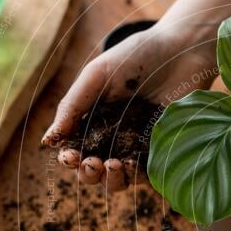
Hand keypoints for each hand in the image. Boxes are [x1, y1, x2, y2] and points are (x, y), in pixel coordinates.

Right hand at [42, 19, 216, 190]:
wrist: (182, 49)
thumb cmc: (137, 57)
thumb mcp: (97, 75)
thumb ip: (73, 106)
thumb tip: (49, 141)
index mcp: (93, 122)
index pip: (75, 151)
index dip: (70, 160)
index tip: (70, 156)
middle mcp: (114, 139)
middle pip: (94, 172)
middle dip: (89, 174)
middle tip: (93, 163)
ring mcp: (139, 146)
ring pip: (120, 179)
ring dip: (112, 181)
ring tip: (113, 165)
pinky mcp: (164, 150)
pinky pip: (150, 174)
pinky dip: (139, 177)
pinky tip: (134, 165)